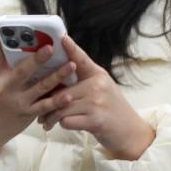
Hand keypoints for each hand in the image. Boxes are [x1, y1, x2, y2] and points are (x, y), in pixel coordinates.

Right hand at [0, 28, 77, 155]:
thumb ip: (5, 68)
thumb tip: (16, 47)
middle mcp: (6, 89)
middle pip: (23, 71)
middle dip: (38, 59)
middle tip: (50, 47)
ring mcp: (18, 102)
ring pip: (40, 87)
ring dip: (57, 76)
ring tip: (71, 66)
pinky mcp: (27, 114)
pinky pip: (45, 107)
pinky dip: (57, 101)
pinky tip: (68, 95)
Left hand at [37, 35, 154, 160]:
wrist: (131, 132)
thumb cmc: (110, 108)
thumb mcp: (101, 87)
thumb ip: (82, 79)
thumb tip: (55, 73)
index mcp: (97, 75)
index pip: (81, 59)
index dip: (70, 48)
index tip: (61, 37)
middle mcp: (97, 86)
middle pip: (61, 90)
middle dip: (47, 102)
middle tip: (38, 108)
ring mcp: (96, 103)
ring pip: (61, 107)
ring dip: (51, 116)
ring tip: (46, 121)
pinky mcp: (95, 120)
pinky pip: (67, 121)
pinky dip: (62, 124)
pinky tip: (63, 125)